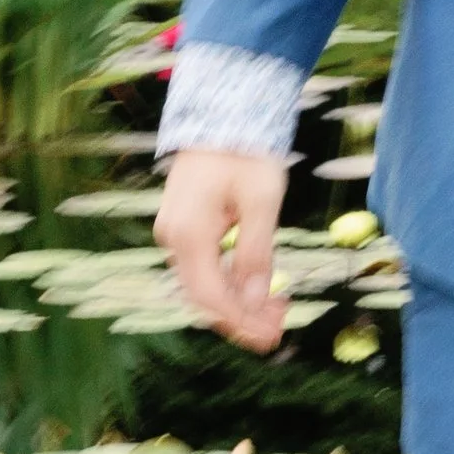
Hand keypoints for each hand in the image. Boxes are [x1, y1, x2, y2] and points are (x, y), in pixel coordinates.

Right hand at [154, 149, 292, 350]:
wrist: (222, 116)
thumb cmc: (245, 153)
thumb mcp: (262, 202)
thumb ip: (257, 253)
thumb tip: (258, 299)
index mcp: (188, 233)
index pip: (210, 296)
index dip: (241, 322)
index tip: (271, 337)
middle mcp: (173, 238)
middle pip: (203, 297)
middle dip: (241, 318)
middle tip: (280, 329)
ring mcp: (174, 233)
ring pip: (203, 285)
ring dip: (238, 303)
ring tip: (278, 310)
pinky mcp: (184, 228)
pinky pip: (204, 268)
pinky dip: (230, 284)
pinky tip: (258, 289)